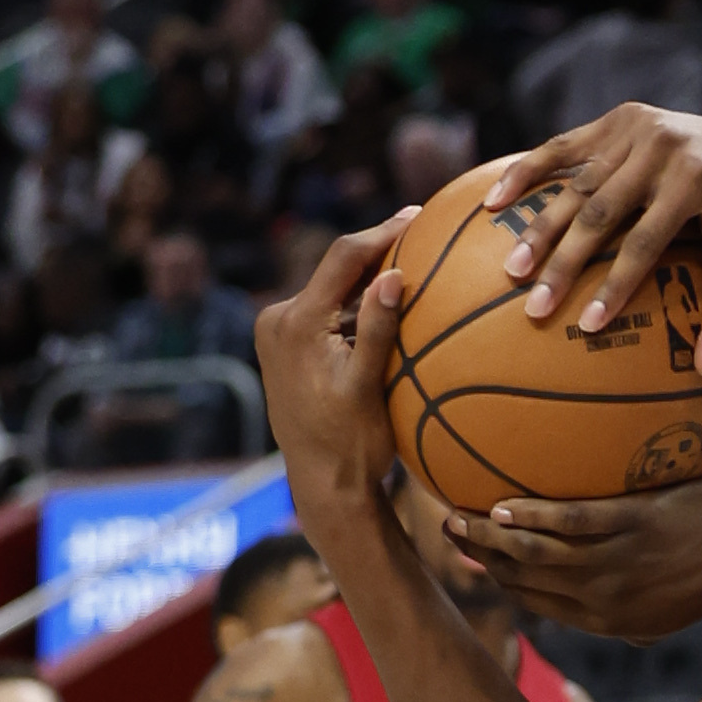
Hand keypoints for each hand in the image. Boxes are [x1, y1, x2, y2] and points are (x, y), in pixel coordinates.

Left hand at [254, 208, 417, 498]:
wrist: (321, 485)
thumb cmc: (352, 444)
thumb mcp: (369, 386)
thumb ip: (377, 328)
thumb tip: (393, 276)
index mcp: (295, 325)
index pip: (343, 259)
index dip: (382, 232)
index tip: (419, 216)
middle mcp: (276, 321)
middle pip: (336, 268)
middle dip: (380, 251)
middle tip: (425, 232)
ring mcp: (276, 333)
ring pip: (331, 289)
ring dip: (369, 278)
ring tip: (416, 260)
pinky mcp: (284, 345)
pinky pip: (325, 310)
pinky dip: (356, 303)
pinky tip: (390, 301)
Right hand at [447, 475, 701, 641]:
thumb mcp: (667, 612)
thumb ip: (627, 618)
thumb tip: (595, 616)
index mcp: (609, 621)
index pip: (537, 603)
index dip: (499, 582)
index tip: (470, 561)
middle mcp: (606, 598)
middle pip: (526, 579)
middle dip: (482, 557)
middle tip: (448, 529)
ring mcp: (620, 561)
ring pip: (538, 554)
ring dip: (491, 538)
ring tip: (458, 515)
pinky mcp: (635, 526)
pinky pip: (572, 523)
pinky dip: (532, 518)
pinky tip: (503, 506)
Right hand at [482, 105, 701, 372]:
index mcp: (697, 180)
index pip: (645, 242)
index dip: (615, 285)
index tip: (586, 326)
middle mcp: (664, 147)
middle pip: (601, 213)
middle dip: (564, 262)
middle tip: (533, 306)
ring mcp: (637, 128)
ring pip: (576, 183)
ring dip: (539, 227)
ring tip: (509, 269)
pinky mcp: (618, 119)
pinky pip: (563, 146)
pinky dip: (526, 171)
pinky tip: (492, 204)